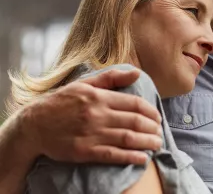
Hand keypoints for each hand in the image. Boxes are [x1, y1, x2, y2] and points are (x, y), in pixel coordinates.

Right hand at [19, 68, 162, 164]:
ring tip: (157, 144)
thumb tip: (137, 73)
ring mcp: (91, 134)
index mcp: (99, 97)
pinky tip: (143, 158)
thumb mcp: (85, 84)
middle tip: (160, 132)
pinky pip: (113, 155)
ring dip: (147, 142)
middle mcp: (97, 115)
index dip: (151, 111)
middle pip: (134, 121)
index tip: (158, 117)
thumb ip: (112, 78)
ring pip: (127, 138)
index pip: (134, 103)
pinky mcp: (85, 151)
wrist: (33, 124)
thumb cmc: (61, 102)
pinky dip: (130, 157)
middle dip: (152, 128)